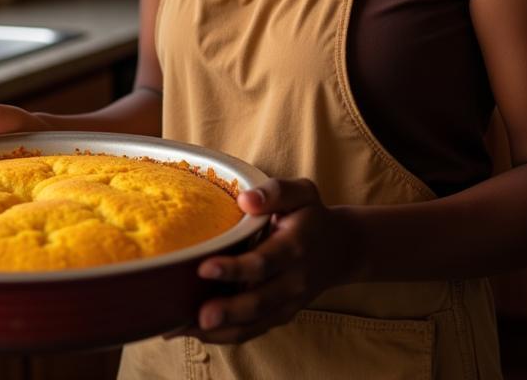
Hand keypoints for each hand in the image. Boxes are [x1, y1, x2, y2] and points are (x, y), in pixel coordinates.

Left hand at [171, 178, 347, 344]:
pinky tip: (196, 331)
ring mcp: (288, 303)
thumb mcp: (302, 193)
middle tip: (199, 315)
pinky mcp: (280, 315)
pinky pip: (254, 330)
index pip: (263, 262)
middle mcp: (293, 280)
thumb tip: (245, 199)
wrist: (342, 248)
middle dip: (228, 310)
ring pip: (255, 323)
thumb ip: (275, 191)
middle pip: (259, 301)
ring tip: (185, 329)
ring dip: (221, 330)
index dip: (235, 268)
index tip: (205, 267)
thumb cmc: (312, 215)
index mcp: (295, 247)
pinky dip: (226, 335)